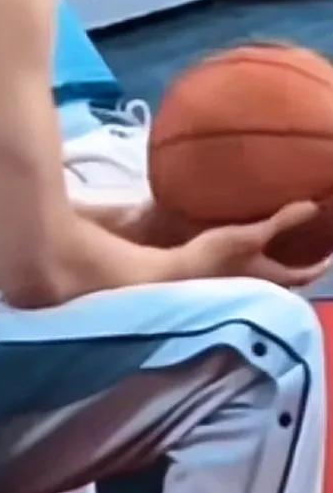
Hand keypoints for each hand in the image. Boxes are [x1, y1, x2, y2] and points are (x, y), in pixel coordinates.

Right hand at [180, 201, 332, 289]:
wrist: (175, 274)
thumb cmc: (216, 256)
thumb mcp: (251, 236)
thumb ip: (281, 222)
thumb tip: (314, 206)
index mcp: (272, 278)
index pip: (305, 275)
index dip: (319, 266)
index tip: (330, 257)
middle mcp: (260, 286)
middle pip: (286, 279)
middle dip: (296, 265)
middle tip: (304, 248)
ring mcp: (240, 285)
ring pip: (265, 276)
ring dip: (274, 263)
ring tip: (275, 246)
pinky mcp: (221, 280)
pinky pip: (247, 272)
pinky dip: (254, 262)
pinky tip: (243, 251)